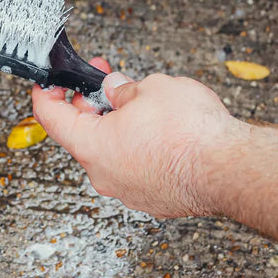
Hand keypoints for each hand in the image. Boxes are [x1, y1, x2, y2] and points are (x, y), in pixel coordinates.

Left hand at [32, 65, 246, 219]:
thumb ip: (123, 88)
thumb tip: (116, 88)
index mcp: (93, 148)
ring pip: (113, 151)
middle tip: (105, 79)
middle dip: (92, 102)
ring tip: (142, 101)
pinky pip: (137, 166)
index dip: (47, 94)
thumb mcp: (149, 88)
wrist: (231, 169)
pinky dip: (140, 145)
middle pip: (84, 135)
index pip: (52, 119)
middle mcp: (107, 176)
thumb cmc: (190, 133)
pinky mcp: (156, 198)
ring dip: (119, 124)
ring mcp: (131, 191)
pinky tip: (160, 128)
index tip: (49, 83)